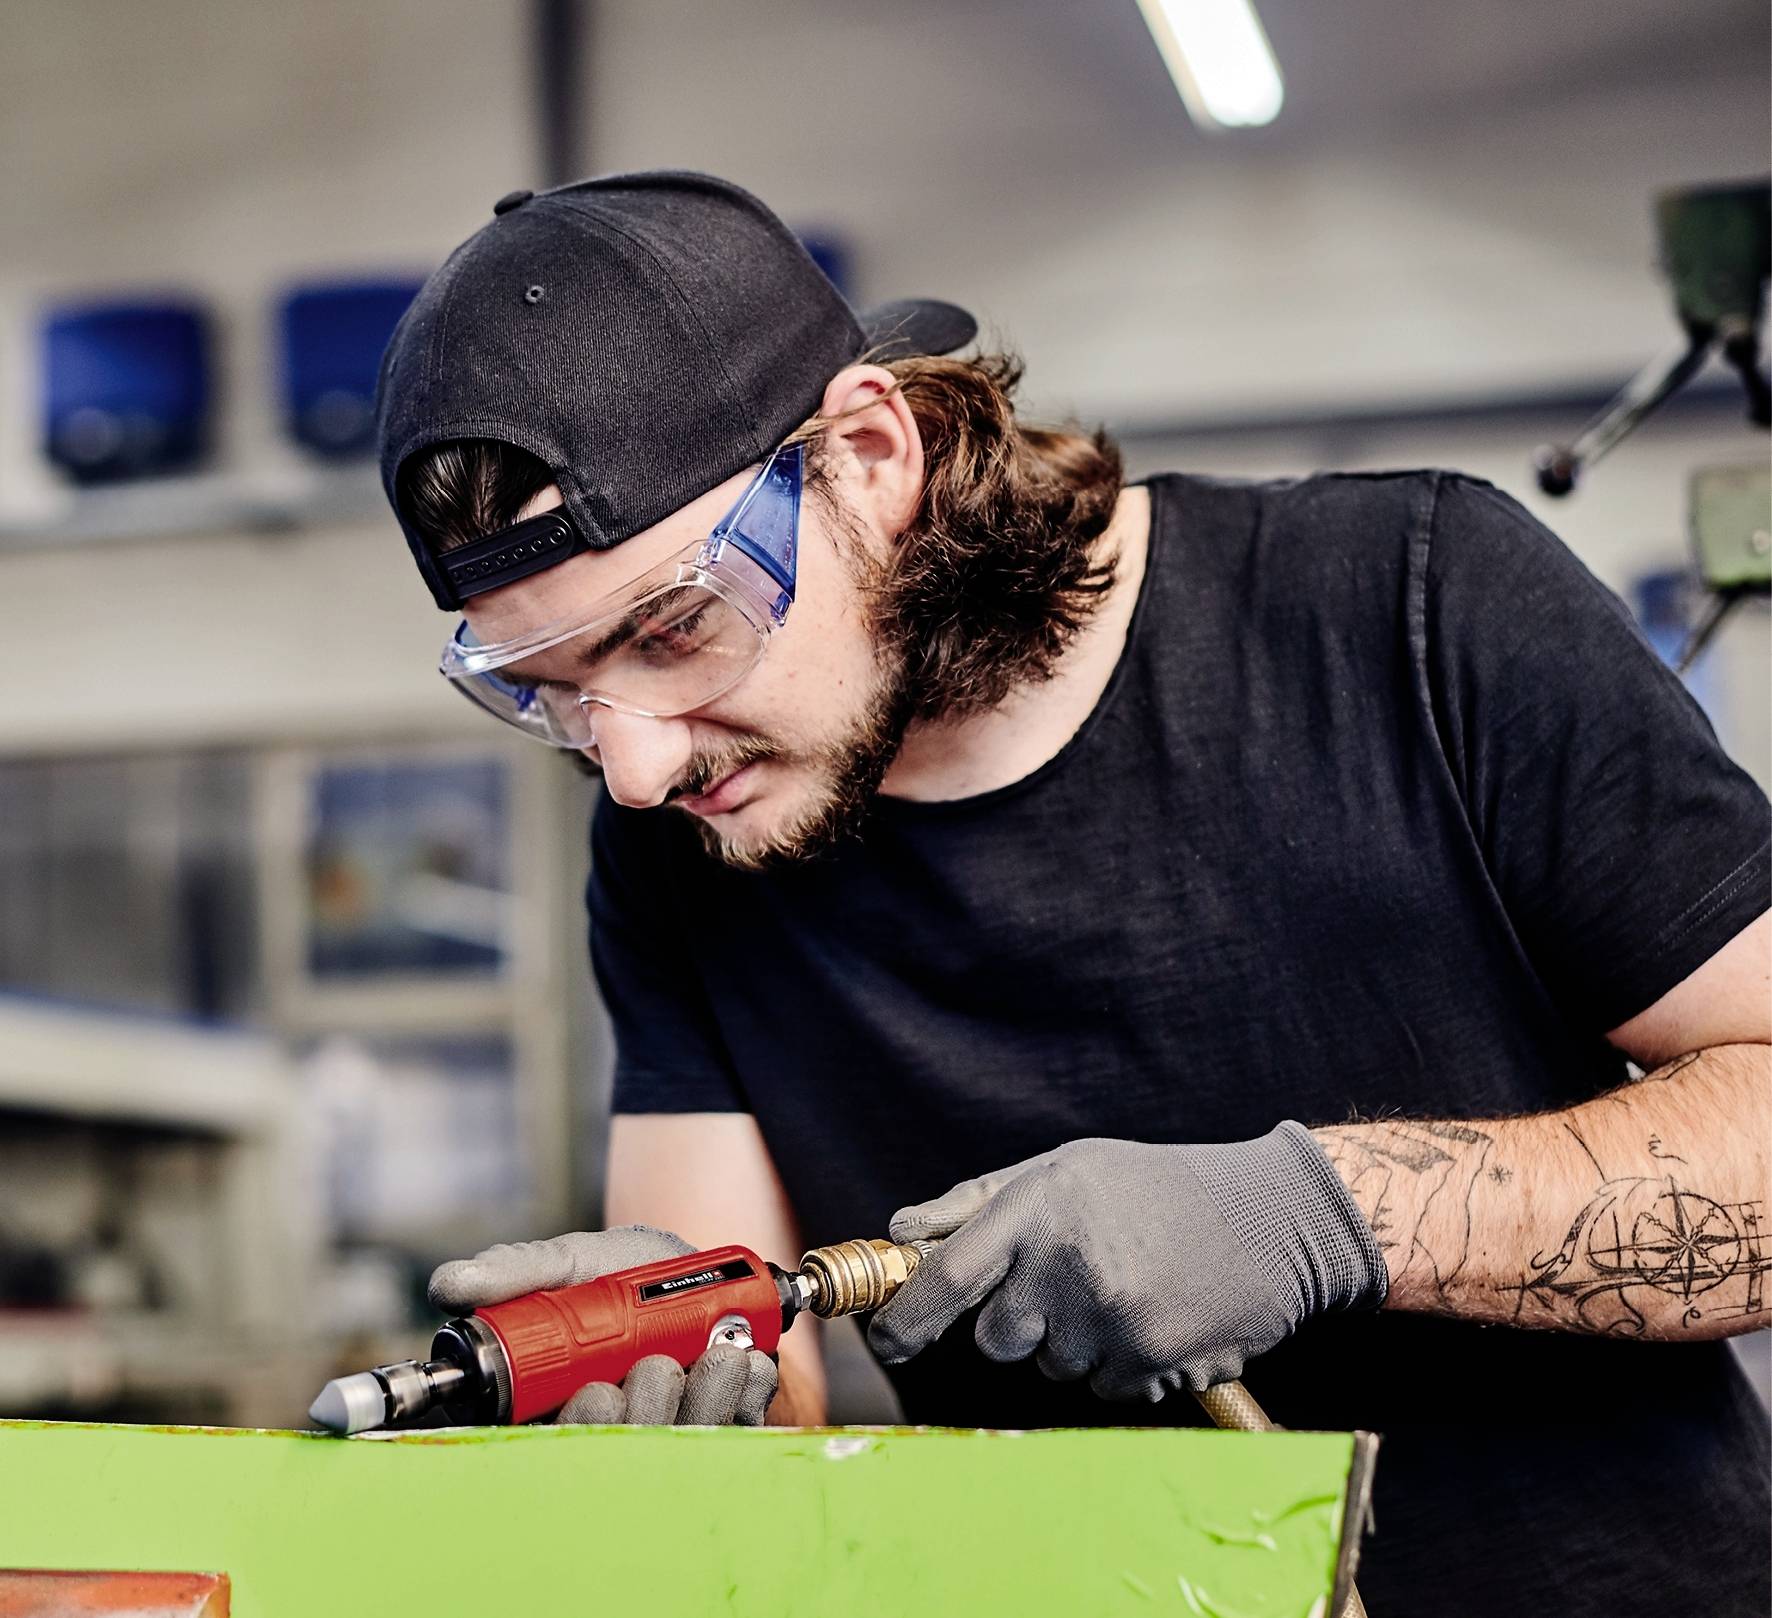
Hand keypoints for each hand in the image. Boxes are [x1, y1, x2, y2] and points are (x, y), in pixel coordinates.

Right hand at [429, 1225, 778, 1424]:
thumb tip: (449, 1284)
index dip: (577, 1425)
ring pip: (673, 1447)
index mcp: (557, 1406)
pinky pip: (732, 1433)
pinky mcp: (721, 1438)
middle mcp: (609, 1432)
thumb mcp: (581, 1262)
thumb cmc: (637, 1280)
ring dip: (699, 1397)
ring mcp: (666, 1439)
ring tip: (715, 1353)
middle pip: (614, 1454)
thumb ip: (524, 1271)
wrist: (717, 1282)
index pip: (545, 1446)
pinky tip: (744, 1360)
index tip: (596, 1389)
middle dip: (639, 1409)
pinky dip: (742, 1392)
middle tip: (654, 1365)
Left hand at [867, 1126, 1386, 1402]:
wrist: (1272, 1219)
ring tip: (1122, 1288)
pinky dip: (1116, 1361)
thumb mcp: (1065, 1168)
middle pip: (993, 1340)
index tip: (887, 1340)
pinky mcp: (1147, 1363)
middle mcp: (1066, 1265)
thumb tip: (904, 1232)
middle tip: (1060, 1284)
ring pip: (1049, 1365)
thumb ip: (979, 1202)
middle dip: (1013, 1324)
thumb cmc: (1155, 1187)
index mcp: (1038, 1207)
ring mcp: (1108, 1320)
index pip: (946, 1276)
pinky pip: (1100, 1385)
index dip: (905, 1318)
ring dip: (1070, 1340)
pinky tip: (1153, 1315)